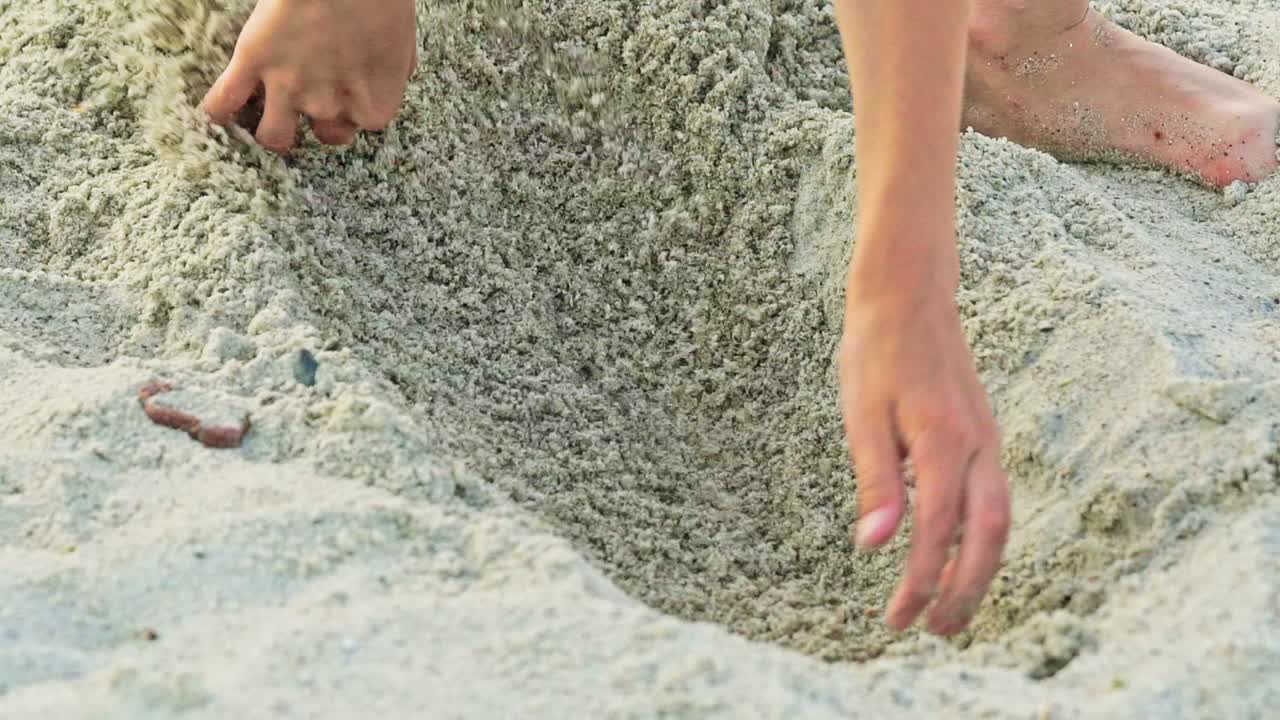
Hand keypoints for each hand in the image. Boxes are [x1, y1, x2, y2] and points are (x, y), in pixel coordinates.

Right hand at [201, 0, 417, 152]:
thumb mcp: (403, 43)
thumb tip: (397, 76)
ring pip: (273, 136)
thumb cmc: (381, 0)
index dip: (355, 108)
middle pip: (325, 135)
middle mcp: (332, 106)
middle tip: (315, 96)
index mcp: (373, 106)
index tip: (351, 90)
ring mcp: (290, 87)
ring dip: (273, 132)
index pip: (362, 126)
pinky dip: (219, 110)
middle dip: (322, 119)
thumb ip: (396, 70)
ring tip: (267, 121)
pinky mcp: (254, 60)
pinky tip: (217, 114)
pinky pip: (226, 100)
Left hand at [839, 263, 1010, 635]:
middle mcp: (977, 444)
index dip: (920, 581)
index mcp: (944, 441)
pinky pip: (993, 498)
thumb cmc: (877, 351)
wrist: (908, 294)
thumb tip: (875, 546)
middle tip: (937, 631)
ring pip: (999, 520)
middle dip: (967, 590)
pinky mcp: (982, 434)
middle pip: (989, 536)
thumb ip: (875, 481)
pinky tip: (954, 554)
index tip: (899, 618)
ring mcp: (986, 439)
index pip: (937, 531)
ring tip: (950, 607)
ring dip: (979, 569)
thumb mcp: (861, 414)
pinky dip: (981, 537)